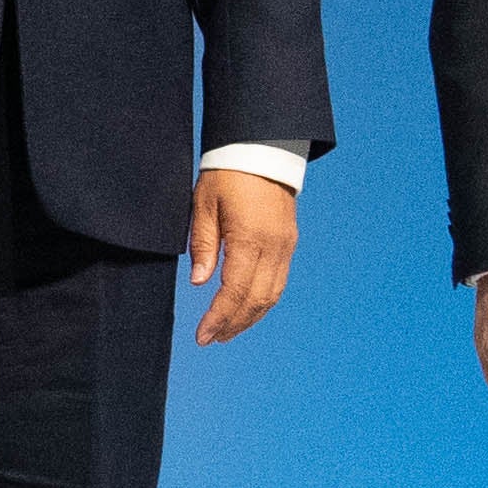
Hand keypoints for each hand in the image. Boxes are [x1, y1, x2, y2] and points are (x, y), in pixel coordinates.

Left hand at [185, 167, 296, 345]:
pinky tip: (246, 308)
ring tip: (227, 331)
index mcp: (249, 238)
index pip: (234, 291)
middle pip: (256, 300)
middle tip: (211, 339)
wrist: (263, 148)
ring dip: (250, 317)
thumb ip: (203, 245)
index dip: (218, 318)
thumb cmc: (227, 172)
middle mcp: (273, 247)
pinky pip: (279, 282)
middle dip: (233, 324)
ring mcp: (285, 246)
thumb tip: (199, 283)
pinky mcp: (289, 242)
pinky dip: (262, 301)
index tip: (202, 336)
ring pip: (272, 295)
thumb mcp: (204, 204)